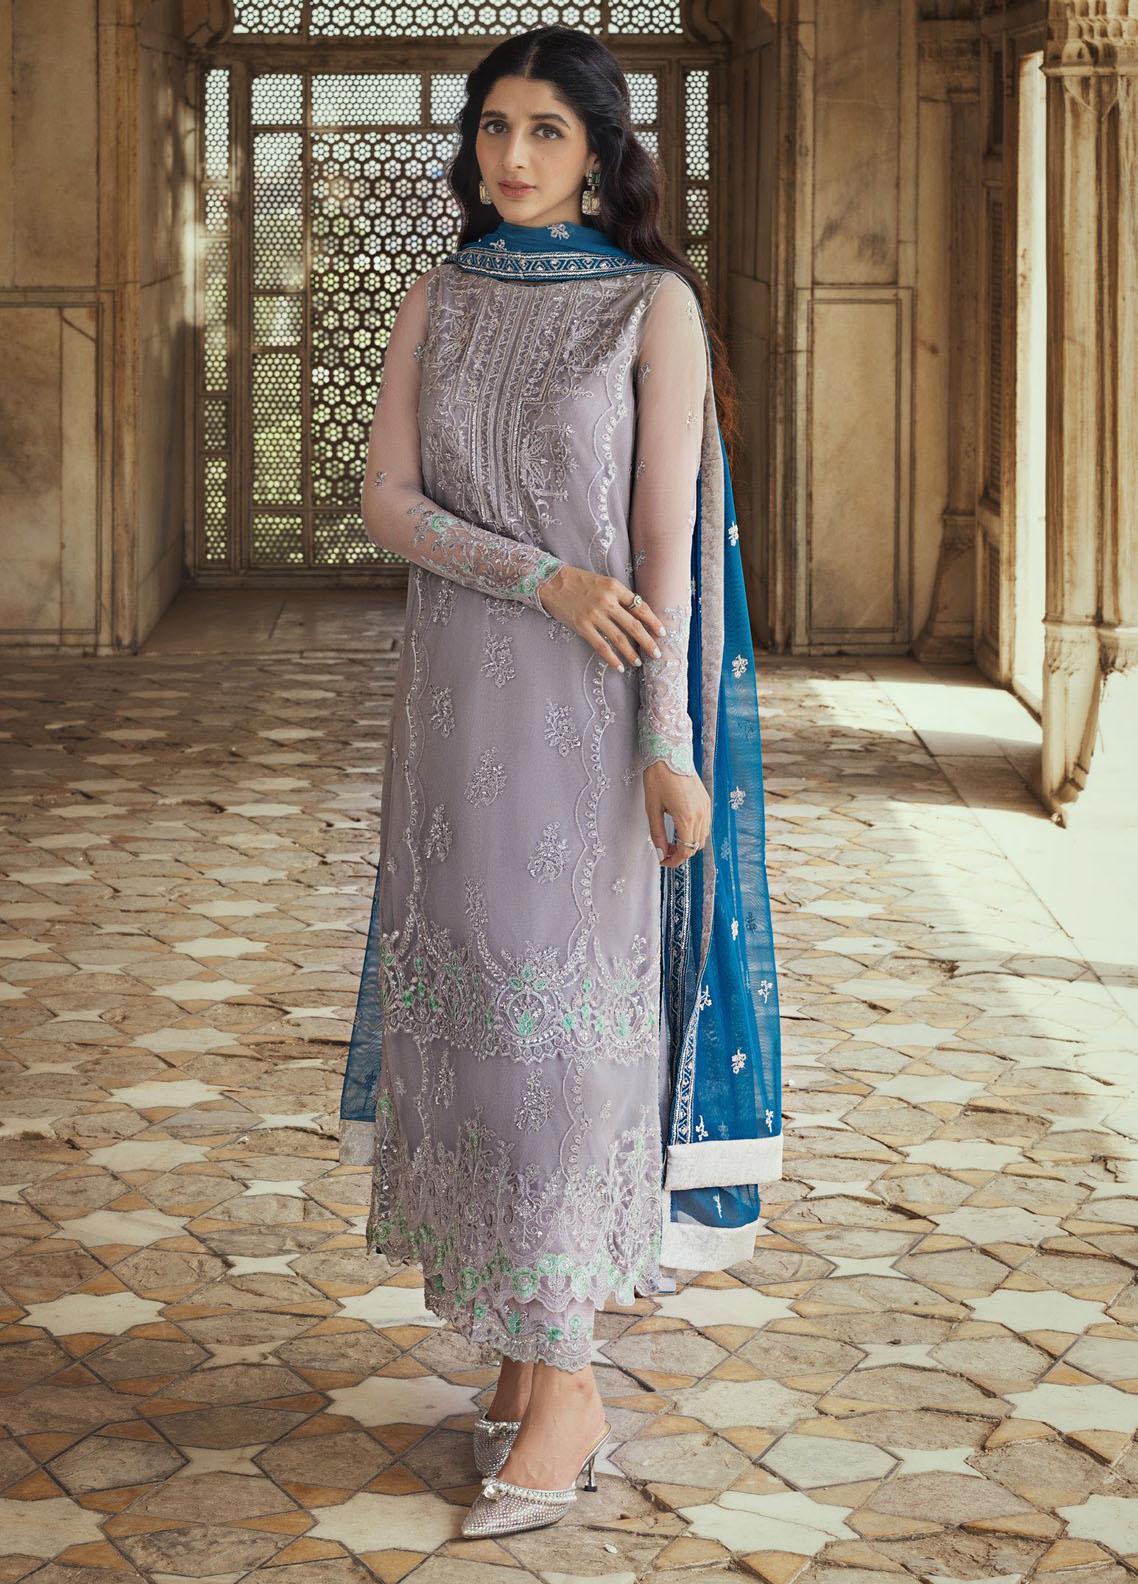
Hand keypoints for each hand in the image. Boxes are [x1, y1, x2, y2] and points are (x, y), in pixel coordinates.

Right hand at [537, 566, 665, 670]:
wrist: (550, 582)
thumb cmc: (578, 581)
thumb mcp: (603, 582)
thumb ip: (619, 595)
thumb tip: (636, 613)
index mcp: (615, 587)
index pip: (640, 606)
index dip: (653, 621)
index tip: (662, 632)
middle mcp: (607, 601)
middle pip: (634, 625)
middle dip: (648, 641)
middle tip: (657, 653)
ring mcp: (594, 615)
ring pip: (619, 638)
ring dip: (631, 653)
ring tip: (639, 662)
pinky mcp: (582, 626)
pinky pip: (601, 646)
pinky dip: (612, 658)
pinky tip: (619, 667)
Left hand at [644, 760, 710, 868]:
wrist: (669, 752)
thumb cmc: (658, 777)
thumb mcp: (652, 808)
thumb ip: (657, 833)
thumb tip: (660, 852)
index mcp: (687, 818)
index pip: (686, 851)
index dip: (674, 861)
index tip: (663, 861)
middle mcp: (701, 814)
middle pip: (695, 847)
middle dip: (680, 853)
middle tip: (664, 851)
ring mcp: (706, 807)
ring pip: (702, 837)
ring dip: (688, 843)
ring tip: (671, 840)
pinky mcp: (706, 801)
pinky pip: (705, 825)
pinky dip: (695, 832)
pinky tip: (681, 827)